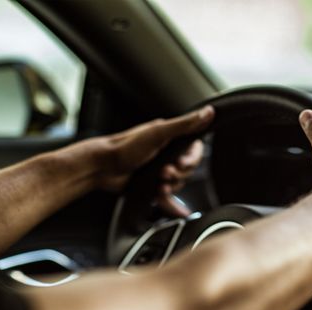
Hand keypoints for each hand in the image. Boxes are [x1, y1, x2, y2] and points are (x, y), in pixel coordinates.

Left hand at [97, 106, 213, 214]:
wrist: (103, 169)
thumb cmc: (125, 147)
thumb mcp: (158, 133)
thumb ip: (185, 124)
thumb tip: (208, 112)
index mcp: (170, 136)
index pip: (195, 148)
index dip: (192, 158)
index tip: (182, 162)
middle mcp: (166, 151)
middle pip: (189, 168)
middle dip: (179, 173)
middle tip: (165, 172)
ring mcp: (160, 167)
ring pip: (180, 181)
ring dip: (172, 184)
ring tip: (158, 181)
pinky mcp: (153, 182)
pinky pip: (169, 192)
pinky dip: (166, 194)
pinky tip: (159, 192)